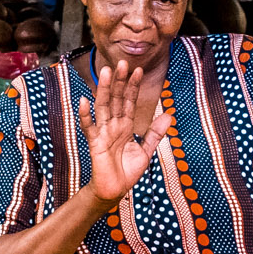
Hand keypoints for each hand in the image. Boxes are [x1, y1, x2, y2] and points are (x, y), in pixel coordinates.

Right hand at [79, 63, 166, 206]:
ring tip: (107, 73)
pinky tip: (84, 101)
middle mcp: (114, 126)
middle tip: (123, 63)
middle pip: (117, 100)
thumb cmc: (127, 172)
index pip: (129, 102)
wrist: (115, 191)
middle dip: (120, 82)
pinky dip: (85, 115)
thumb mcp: (146, 151)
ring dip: (105, 90)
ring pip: (104, 107)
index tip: (138, 70)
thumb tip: (168, 114)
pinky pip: (89, 127)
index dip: (133, 87)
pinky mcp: (95, 144)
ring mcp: (103, 133)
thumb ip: (154, 133)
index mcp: (126, 126)